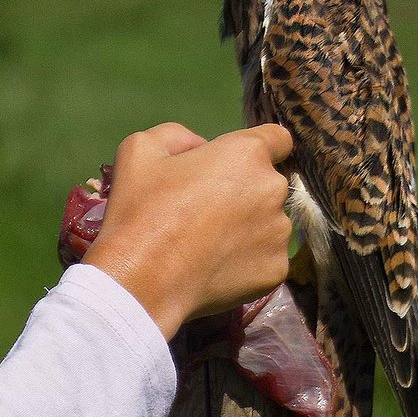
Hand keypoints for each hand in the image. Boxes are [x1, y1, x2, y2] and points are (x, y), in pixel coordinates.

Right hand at [81, 122, 293, 338]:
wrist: (142, 281)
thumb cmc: (140, 211)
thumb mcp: (138, 151)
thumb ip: (175, 136)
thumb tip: (198, 147)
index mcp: (246, 154)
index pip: (277, 138)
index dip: (254, 149)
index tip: (232, 166)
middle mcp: (274, 190)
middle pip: (267, 184)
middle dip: (243, 192)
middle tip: (203, 211)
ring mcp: (279, 233)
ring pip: (268, 223)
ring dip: (246, 228)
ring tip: (206, 245)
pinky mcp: (276, 271)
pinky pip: (265, 259)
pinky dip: (245, 262)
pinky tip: (213, 267)